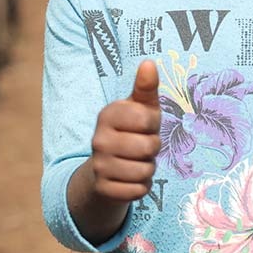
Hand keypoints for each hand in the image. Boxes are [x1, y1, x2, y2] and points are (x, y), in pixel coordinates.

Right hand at [88, 59, 161, 203]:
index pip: (148, 119)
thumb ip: (145, 87)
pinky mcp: (104, 189)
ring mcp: (99, 166)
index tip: (143, 125)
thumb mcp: (140, 108)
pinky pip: (139, 190)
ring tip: (135, 162)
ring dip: (148, 169)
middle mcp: (98, 139)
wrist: (105, 169)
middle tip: (141, 147)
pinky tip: (130, 178)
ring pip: (146, 170)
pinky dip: (141, 187)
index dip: (153, 124)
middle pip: (149, 147)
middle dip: (152, 149)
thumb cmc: (130, 131)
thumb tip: (148, 62)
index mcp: (108, 114)